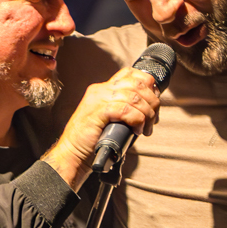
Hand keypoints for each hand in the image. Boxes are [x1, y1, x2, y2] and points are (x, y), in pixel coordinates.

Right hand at [44, 66, 163, 186]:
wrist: (72, 154)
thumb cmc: (92, 141)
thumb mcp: (110, 119)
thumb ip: (124, 109)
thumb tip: (149, 109)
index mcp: (103, 89)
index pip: (130, 73)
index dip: (148, 84)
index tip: (153, 100)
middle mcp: (100, 90)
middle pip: (137, 83)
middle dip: (152, 101)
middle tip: (153, 119)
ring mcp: (98, 100)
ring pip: (134, 97)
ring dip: (147, 113)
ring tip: (146, 128)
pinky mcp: (98, 112)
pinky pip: (125, 109)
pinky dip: (136, 119)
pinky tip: (137, 130)